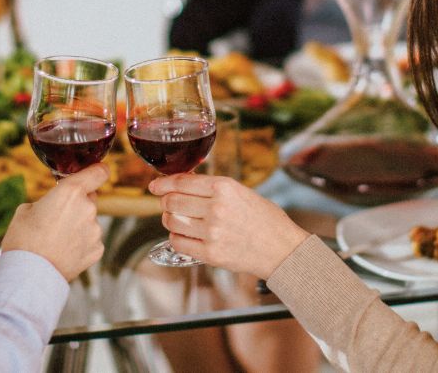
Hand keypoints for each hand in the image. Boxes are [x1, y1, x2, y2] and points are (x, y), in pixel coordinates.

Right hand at [2, 164, 107, 281]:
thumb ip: (48, 200)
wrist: (29, 274)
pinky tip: (64, 250)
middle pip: (89, 199)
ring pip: (89, 221)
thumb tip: (54, 204)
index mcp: (71, 192)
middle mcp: (88, 208)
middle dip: (77, 204)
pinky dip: (81, 243)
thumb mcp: (27, 209)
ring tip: (57, 239)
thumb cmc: (23, 240)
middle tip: (57, 217)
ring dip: (78, 225)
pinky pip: (91, 240)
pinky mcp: (97, 249)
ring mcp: (95, 230)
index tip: (95, 172)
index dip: (98, 170)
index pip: (99, 172)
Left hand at [149, 174, 308, 279]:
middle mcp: (216, 208)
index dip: (163, 183)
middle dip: (165, 201)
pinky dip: (176, 238)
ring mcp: (212, 232)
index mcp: (225, 187)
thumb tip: (183, 184)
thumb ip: (213, 188)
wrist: (282, 249)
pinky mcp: (210, 254)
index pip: (182, 182)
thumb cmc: (265, 219)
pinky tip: (184, 235)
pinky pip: (178, 243)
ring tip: (176, 219)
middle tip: (167, 203)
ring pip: (171, 222)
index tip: (154, 186)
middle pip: (172, 202)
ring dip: (168, 219)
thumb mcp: (241, 192)